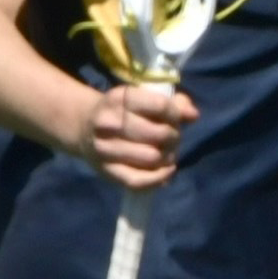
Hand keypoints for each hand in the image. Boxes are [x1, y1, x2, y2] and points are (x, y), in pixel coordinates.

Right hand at [72, 83, 199, 191]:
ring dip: (168, 157)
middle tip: (172, 137)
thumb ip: (171, 103)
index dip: (176, 114)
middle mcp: (109, 123)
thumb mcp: (141, 98)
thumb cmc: (122, 111)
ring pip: (152, 158)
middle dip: (174, 137)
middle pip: (159, 134)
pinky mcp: (107, 171)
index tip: (176, 118)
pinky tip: (167, 171)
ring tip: (167, 152)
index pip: (160, 106)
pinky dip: (159, 178)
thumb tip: (193, 115)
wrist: (84, 126)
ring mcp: (105, 149)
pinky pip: (138, 181)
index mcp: (120, 98)